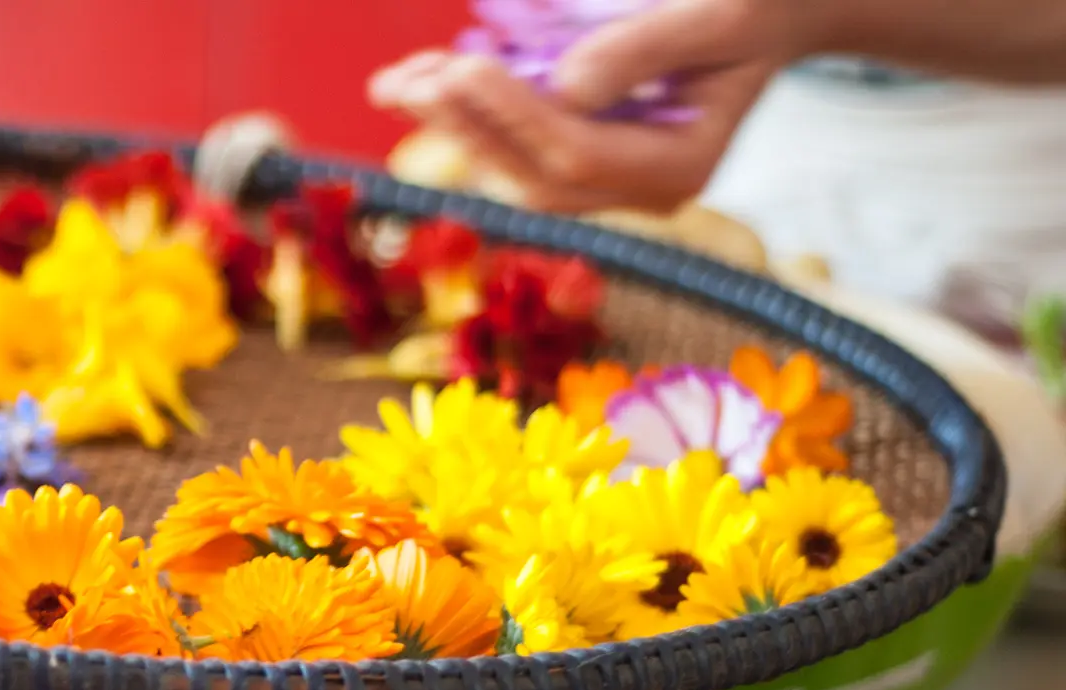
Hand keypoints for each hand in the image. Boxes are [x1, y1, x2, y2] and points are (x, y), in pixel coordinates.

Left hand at [369, 0, 821, 214]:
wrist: (771, 17)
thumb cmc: (754, 9)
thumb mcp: (721, 12)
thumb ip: (646, 49)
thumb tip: (565, 87)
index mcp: (682, 168)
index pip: (580, 155)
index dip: (516, 116)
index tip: (464, 69)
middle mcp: (641, 192)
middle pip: (536, 175)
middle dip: (467, 128)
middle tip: (411, 80)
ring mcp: (609, 182)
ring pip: (513, 169)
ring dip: (450, 127)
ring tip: (396, 82)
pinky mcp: (580, 159)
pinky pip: (512, 149)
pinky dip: (465, 117)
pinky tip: (418, 83)